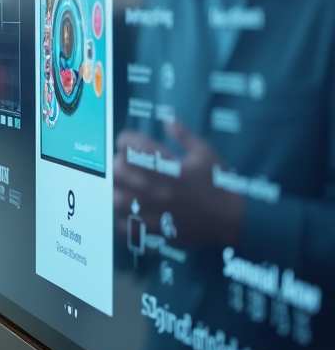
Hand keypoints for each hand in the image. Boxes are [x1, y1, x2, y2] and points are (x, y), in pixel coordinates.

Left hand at [113, 120, 243, 249]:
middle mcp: (160, 189)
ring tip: (121, 188)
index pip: (136, 147)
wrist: (235, 221)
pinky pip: (128, 227)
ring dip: (115, 190)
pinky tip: (126, 213)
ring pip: (119, 199)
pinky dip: (122, 219)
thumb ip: (185, 136)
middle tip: (121, 164)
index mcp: (171, 169)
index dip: (125, 140)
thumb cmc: (220, 185)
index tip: (125, 141)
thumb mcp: (206, 155)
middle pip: (120, 172)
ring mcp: (157, 211)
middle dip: (116, 163)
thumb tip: (168, 119)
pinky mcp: (158, 231)